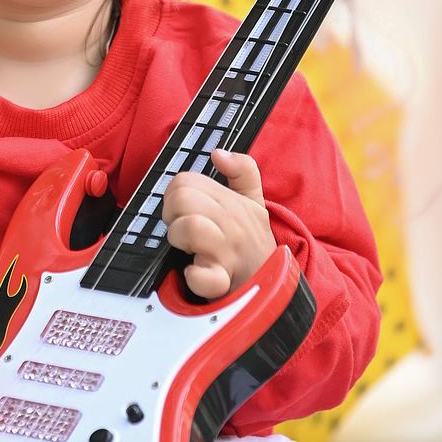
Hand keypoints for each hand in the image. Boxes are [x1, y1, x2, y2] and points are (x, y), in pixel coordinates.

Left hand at [162, 147, 277, 299]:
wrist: (270, 289)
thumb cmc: (253, 247)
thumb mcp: (255, 205)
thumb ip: (243, 171)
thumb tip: (219, 152)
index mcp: (235, 203)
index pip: (186, 180)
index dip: (176, 194)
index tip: (185, 210)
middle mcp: (233, 224)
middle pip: (182, 198)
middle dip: (172, 215)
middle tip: (183, 230)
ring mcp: (229, 253)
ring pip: (190, 226)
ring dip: (179, 238)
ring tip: (187, 248)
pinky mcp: (223, 282)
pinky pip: (203, 276)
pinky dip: (194, 276)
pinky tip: (193, 273)